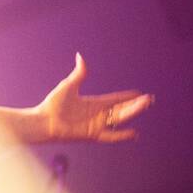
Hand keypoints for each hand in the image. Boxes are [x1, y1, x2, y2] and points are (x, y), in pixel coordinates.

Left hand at [35, 53, 152, 142]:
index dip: (127, 97)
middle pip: (121, 109)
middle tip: (149, 100)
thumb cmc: (53, 104)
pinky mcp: (93, 135)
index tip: (139, 93)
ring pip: (120, 119)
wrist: (43, 121)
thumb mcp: (68, 86)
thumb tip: (80, 56)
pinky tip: (134, 133)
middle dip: (135, 105)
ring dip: (132, 113)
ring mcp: (97, 125)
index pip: (115, 99)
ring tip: (145, 106)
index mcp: (93, 103)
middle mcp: (98, 114)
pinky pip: (111, 136)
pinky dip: (122, 136)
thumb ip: (79, 74)